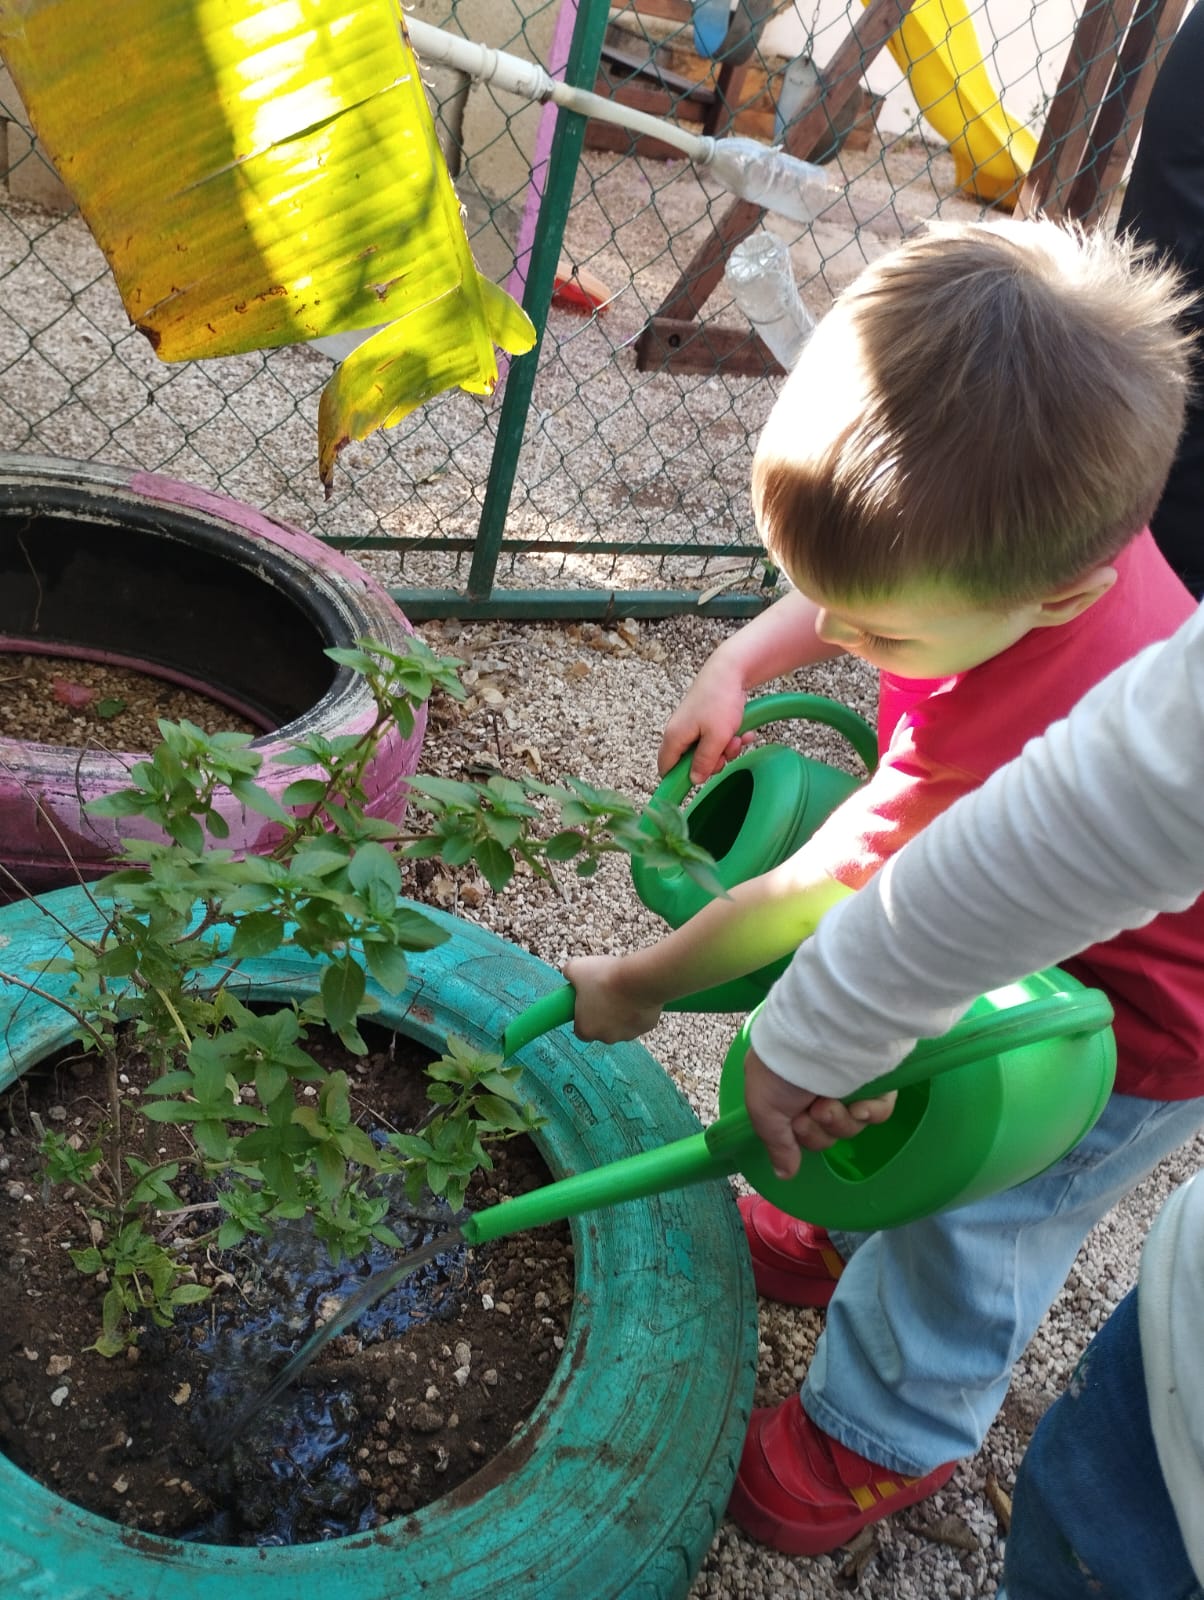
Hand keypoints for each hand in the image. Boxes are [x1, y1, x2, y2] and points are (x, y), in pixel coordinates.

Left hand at [562, 954, 664, 1043]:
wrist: (638, 979)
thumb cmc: (604, 977)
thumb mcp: (576, 968)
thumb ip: (569, 974)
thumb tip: (569, 974)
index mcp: (585, 1030)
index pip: (580, 1029)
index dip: (582, 1014)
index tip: (586, 1000)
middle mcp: (606, 1038)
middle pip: (602, 1028)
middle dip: (603, 1013)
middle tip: (605, 992)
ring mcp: (628, 1034)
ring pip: (622, 1025)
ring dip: (621, 1012)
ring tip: (623, 990)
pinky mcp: (647, 1027)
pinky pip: (640, 1019)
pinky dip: (639, 1009)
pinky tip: (638, 993)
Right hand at [658, 660, 753, 784]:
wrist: (730, 670)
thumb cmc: (720, 701)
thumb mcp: (716, 738)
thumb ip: (704, 762)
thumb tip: (694, 780)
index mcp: (674, 738)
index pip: (666, 769)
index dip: (681, 779)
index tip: (702, 778)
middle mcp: (679, 732)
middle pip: (690, 762)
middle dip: (713, 762)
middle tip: (727, 752)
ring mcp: (691, 726)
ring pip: (706, 751)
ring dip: (725, 749)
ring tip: (738, 737)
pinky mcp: (704, 721)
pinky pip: (715, 739)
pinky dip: (729, 738)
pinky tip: (743, 733)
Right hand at [743, 1044, 897, 1179]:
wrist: (819, 1037)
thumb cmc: (782, 1072)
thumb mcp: (764, 1108)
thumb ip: (776, 1144)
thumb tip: (784, 1174)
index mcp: (788, 1092)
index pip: (800, 1132)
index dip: (799, 1135)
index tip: (795, 1124)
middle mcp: (818, 1088)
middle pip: (825, 1134)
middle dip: (819, 1129)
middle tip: (815, 1110)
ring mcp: (849, 1085)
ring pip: (851, 1127)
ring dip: (840, 1120)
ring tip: (831, 1101)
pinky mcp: (877, 1081)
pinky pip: (878, 1113)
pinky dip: (869, 1112)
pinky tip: (860, 1104)